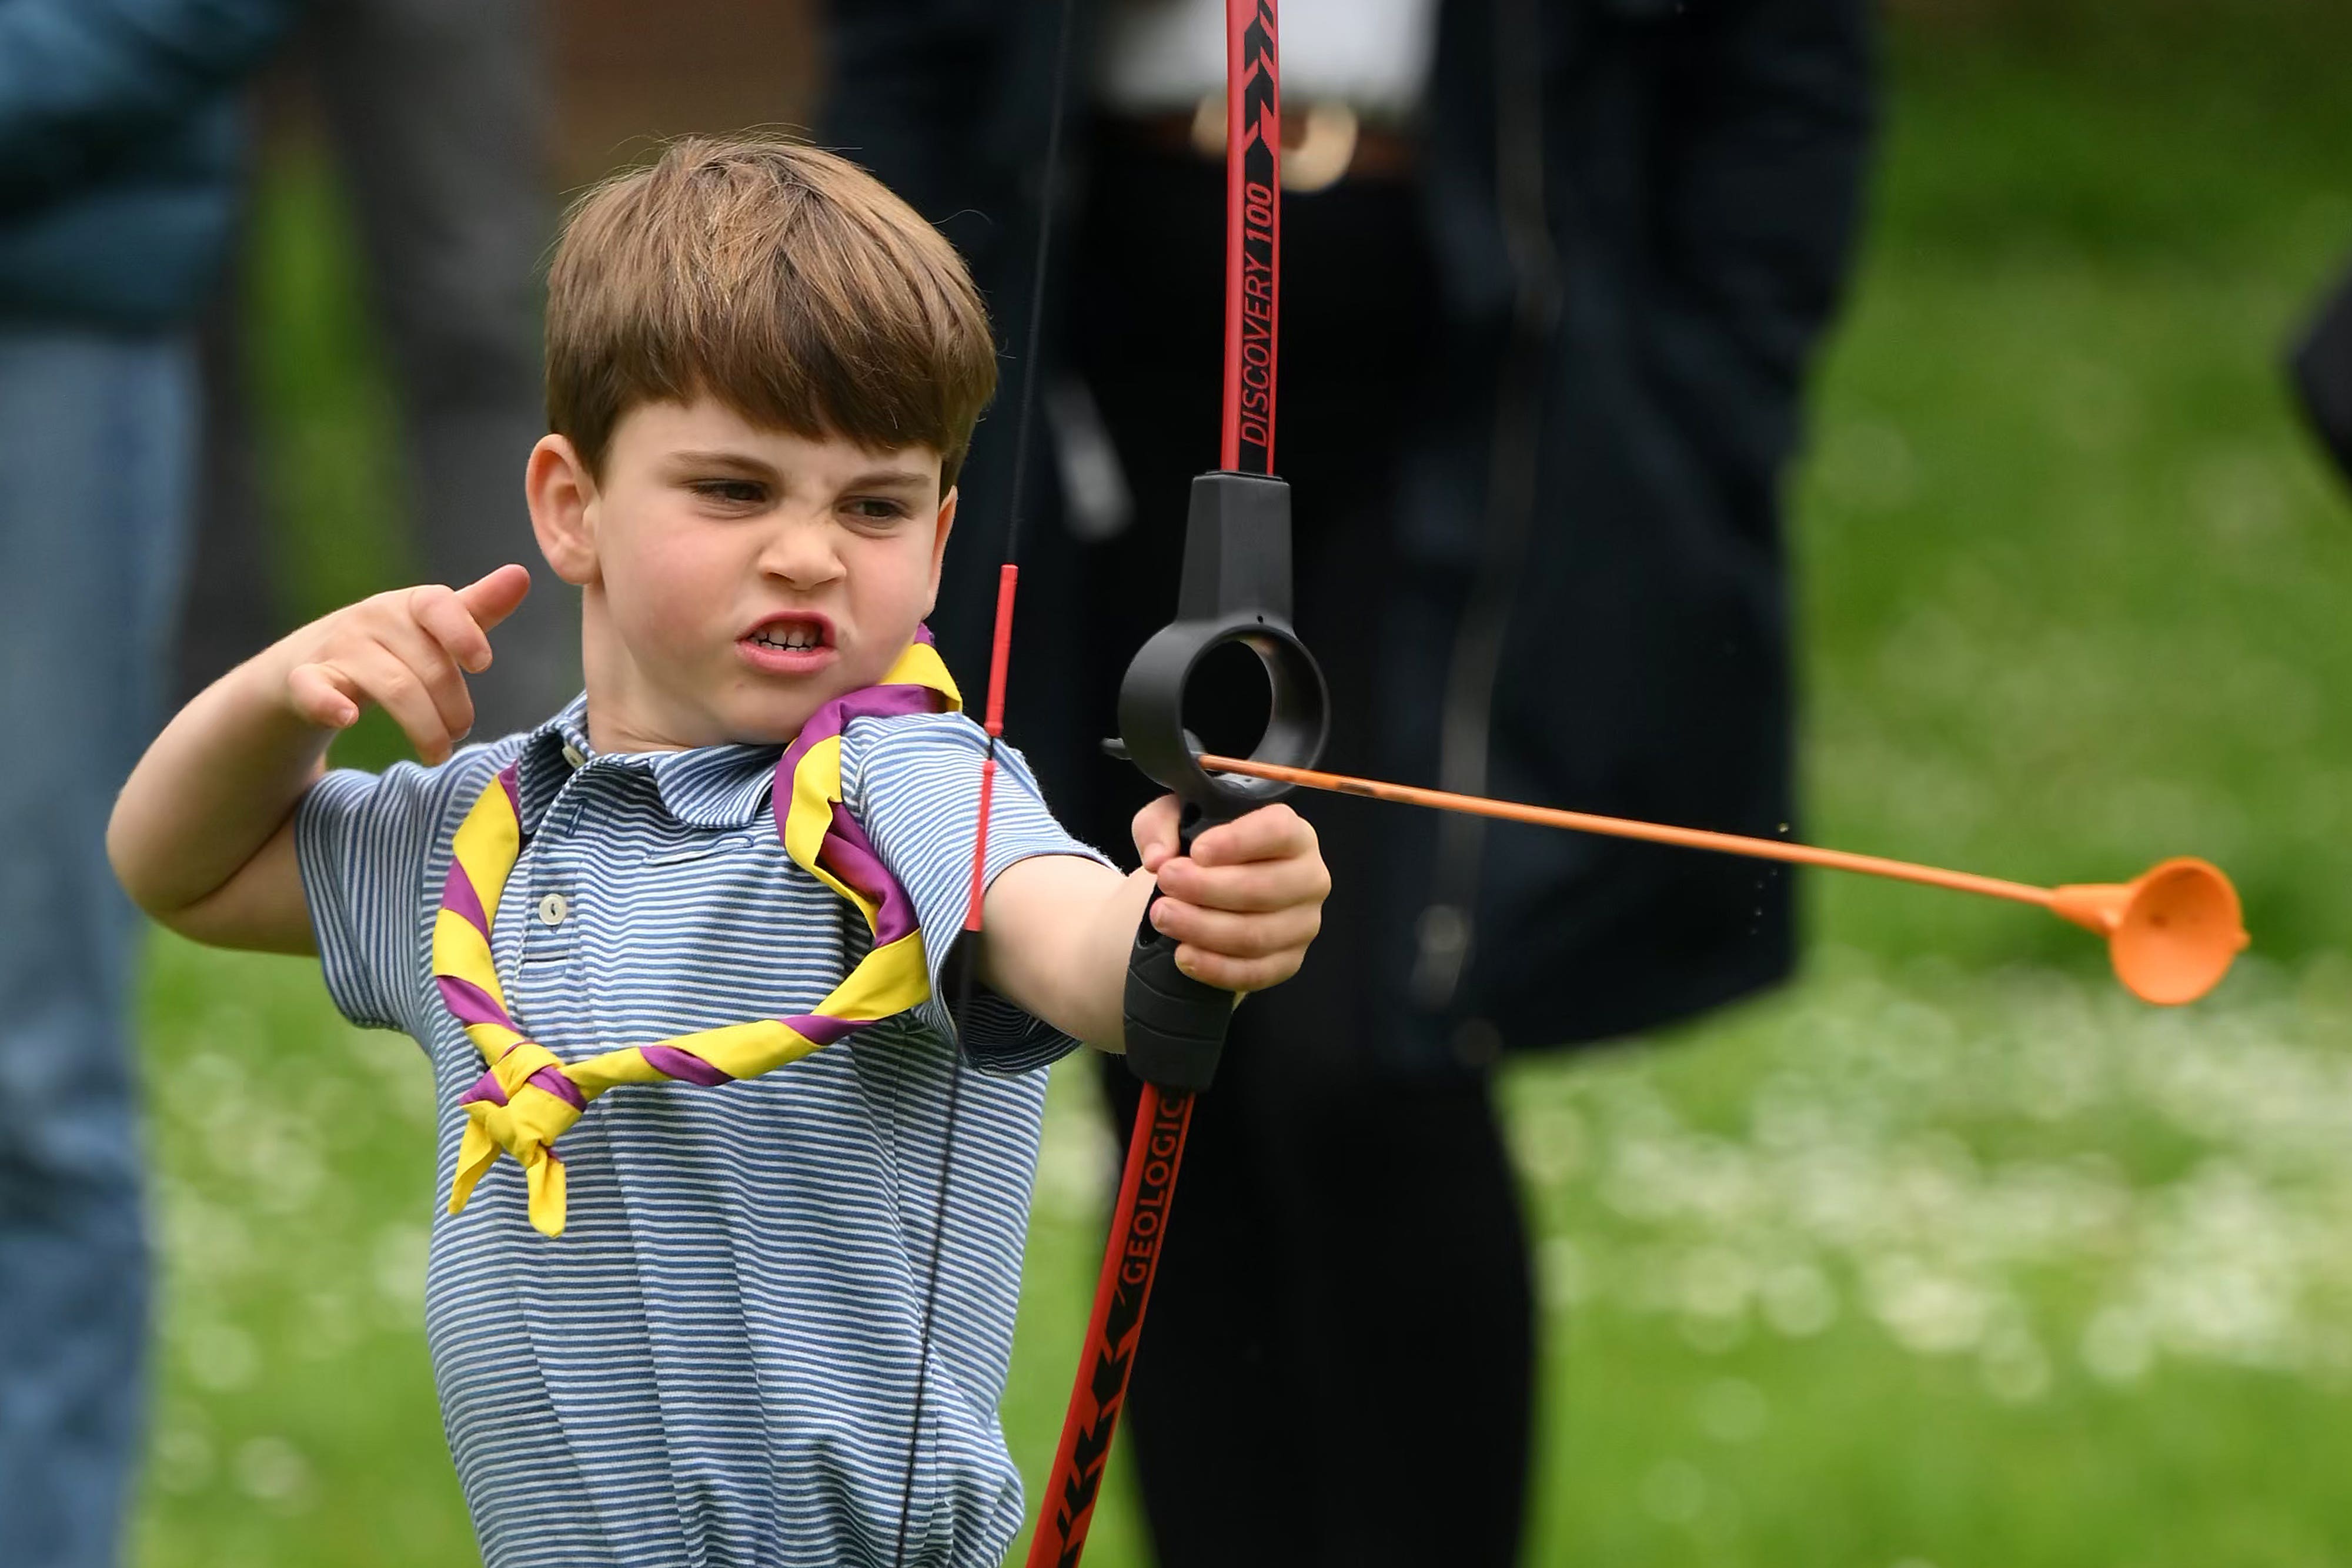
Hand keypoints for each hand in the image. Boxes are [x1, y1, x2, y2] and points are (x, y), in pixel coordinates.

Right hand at [281, 565, 532, 763]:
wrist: (306, 665)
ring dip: (422, 726)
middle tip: (461, 732)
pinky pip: (314, 689)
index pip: (437, 605)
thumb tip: (521, 575)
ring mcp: (337, 649)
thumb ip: (476, 609)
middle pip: (425, 665)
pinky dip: (329, 703)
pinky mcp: (304, 680)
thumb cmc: (389, 647)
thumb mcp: (431, 628)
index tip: (482, 665)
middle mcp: (372, 619)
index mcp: (408, 606)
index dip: (462, 632)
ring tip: (438, 753)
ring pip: (391, 686)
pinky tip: (348, 718)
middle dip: (452, 706)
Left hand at [1130, 798, 1329, 991]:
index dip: (1237, 842)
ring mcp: (1303, 924)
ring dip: (1202, 928)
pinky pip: (1256, 973)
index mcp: (1294, 835)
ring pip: (1255, 935)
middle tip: (1165, 881)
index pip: (1278, 832)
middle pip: (1263, 888)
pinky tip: (1183, 954)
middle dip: (1206, 888)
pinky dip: (1215, 968)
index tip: (1196, 851)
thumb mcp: (1174, 820)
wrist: (1211, 893)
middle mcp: (1309, 878)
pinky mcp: (1289, 962)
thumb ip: (1160, 826)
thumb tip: (1157, 858)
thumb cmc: (1201, 849)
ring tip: (1162, 916)